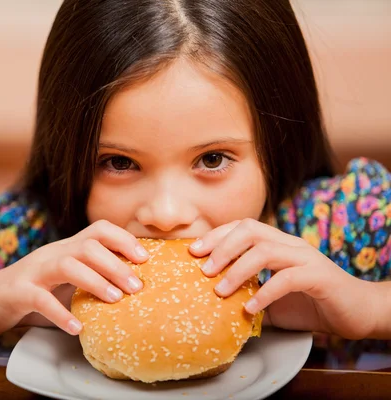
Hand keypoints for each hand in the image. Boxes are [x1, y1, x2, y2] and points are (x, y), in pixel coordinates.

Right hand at [0, 220, 147, 335]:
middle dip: (116, 264)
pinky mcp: (17, 292)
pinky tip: (77, 327)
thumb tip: (132, 286)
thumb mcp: (64, 279)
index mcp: (65, 249)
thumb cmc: (33, 292)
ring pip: (66, 265)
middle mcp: (51, 254)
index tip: (145, 259)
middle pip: (87, 246)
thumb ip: (90, 277)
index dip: (124, 240)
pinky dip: (61, 313)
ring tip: (115, 300)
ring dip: (95, 281)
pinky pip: (40, 300)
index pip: (98, 230)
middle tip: (137, 287)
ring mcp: (33, 271)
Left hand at [188, 218, 376, 339]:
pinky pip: (288, 278)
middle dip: (222, 247)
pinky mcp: (319, 277)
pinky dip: (264, 293)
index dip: (216, 235)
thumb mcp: (268, 298)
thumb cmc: (308, 303)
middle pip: (250, 229)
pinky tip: (250, 309)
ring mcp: (306, 258)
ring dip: (238, 270)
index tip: (193, 251)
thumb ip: (245, 293)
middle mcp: (290, 244)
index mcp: (277, 243)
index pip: (242, 227)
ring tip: (220, 291)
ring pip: (265, 250)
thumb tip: (209, 301)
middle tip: (204, 270)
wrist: (355, 312)